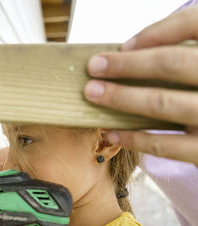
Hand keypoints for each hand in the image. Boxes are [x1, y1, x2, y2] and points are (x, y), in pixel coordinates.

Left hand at [83, 6, 197, 164]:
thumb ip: (190, 54)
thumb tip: (136, 52)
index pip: (196, 23)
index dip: (158, 31)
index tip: (125, 44)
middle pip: (173, 63)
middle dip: (127, 64)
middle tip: (94, 66)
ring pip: (164, 104)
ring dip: (122, 98)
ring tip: (93, 93)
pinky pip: (166, 146)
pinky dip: (135, 138)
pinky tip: (113, 132)